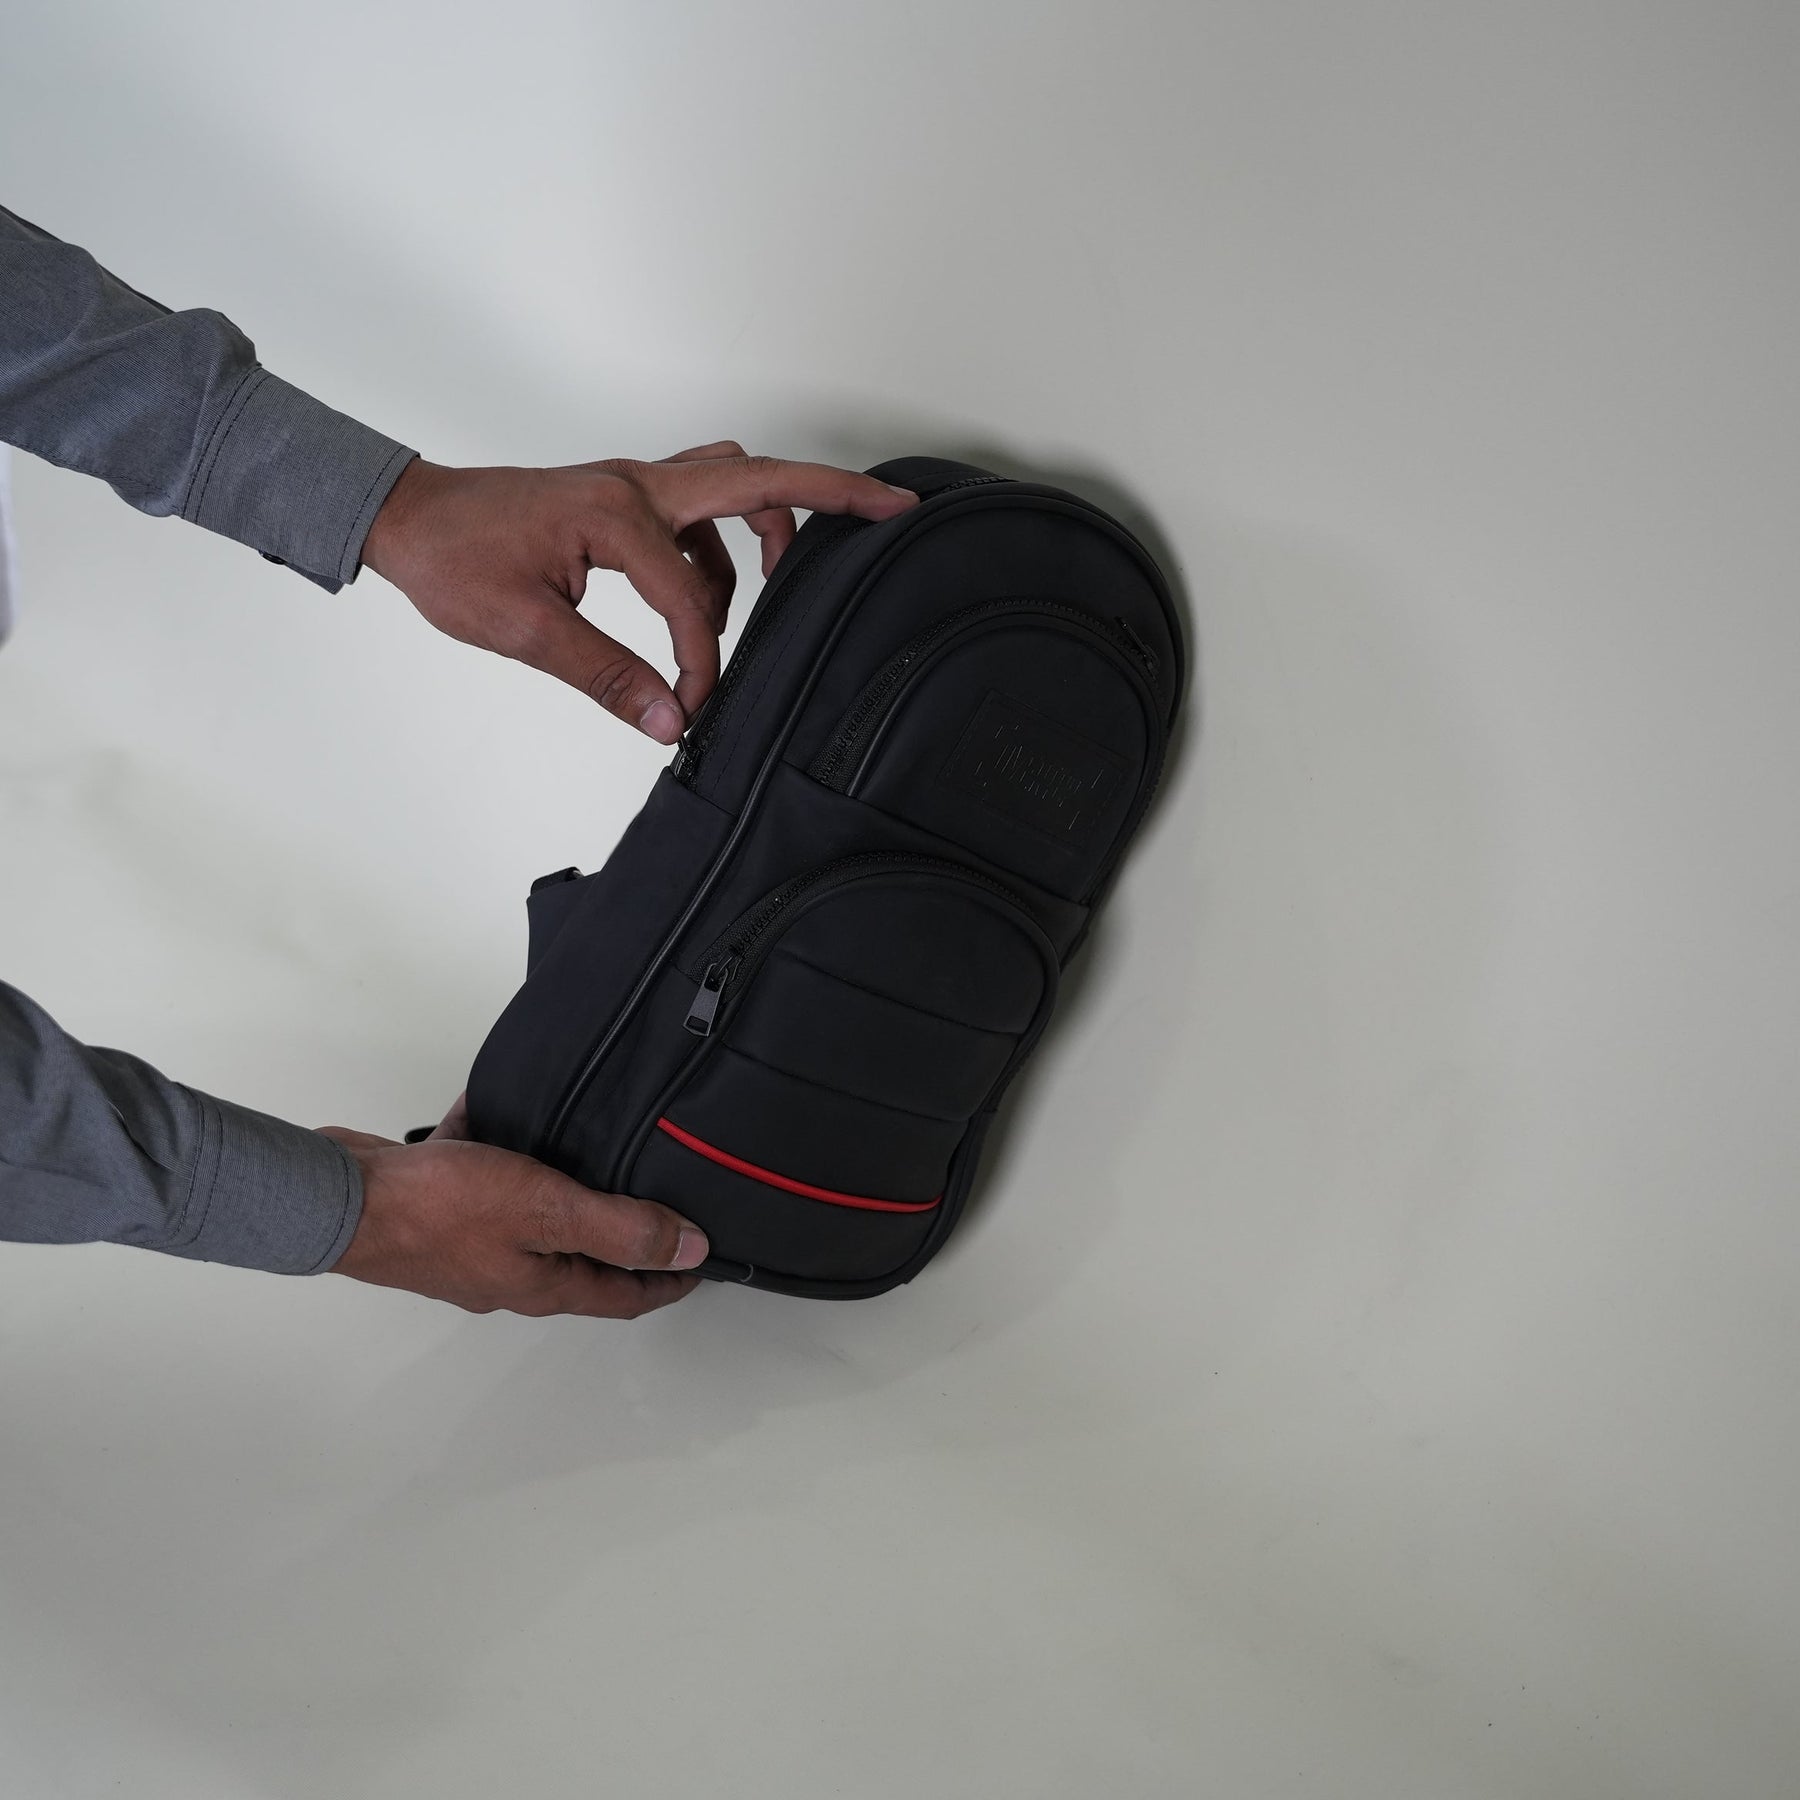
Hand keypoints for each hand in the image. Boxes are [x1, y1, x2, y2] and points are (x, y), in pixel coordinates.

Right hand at [321, 1094, 706, 1318]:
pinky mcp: (437, 1206)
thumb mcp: (546, 1211)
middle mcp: (508, 1272)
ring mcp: (469, 1242)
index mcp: (541, 1283)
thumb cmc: (437, 1209)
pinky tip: (507, 1103)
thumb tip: (692, 1249)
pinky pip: (482, 1169)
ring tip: (593, 1143)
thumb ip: (620, 1228)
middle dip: (623, 1233)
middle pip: (581, 1256)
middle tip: (661, 1200)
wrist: (336, 1196)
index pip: (624, 1293)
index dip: (670, 1279)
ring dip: (561, 1183)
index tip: (707, 1262)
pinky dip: (500, 1140)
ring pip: (531, 1213)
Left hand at [360, 441, 917, 742]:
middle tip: (896, 508)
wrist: (410, 518)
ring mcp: (634, 484)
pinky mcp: (627, 498)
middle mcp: (635, 484)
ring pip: (734, 487)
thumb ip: (605, 675)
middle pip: (759, 479)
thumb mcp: (523, 630)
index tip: (695, 704)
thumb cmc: (454, 559)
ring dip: (773, 526)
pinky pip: (701, 511)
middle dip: (834, 494)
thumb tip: (666, 719)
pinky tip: (711, 598)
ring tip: (791, 583)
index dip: (701, 658)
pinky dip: (724, 549)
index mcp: (614, 512)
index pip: (689, 595)